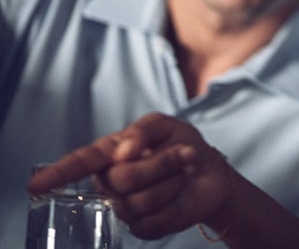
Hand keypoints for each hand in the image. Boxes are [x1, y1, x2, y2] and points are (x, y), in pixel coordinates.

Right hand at [27, 112, 234, 239]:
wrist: (209, 172)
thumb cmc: (180, 145)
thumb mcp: (165, 125)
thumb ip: (142, 130)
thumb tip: (123, 150)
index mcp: (110, 155)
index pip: (80, 164)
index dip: (58, 174)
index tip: (36, 185)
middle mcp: (112, 182)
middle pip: (123, 179)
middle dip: (162, 164)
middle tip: (185, 154)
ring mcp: (126, 206)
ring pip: (140, 200)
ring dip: (173, 181)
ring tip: (184, 171)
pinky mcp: (144, 226)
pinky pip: (154, 219)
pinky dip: (176, 202)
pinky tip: (180, 193)